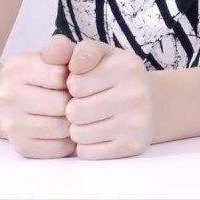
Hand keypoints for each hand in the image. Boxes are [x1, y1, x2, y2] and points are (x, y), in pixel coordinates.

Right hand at [0, 34, 73, 158]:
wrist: (14, 98)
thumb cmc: (44, 73)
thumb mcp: (52, 53)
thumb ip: (62, 47)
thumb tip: (72, 56)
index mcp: (16, 68)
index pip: (61, 76)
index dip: (75, 78)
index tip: (73, 79)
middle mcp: (7, 97)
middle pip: (62, 105)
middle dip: (76, 101)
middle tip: (77, 99)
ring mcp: (11, 124)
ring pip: (62, 129)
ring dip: (75, 122)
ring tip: (73, 113)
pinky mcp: (20, 147)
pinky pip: (59, 149)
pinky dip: (68, 141)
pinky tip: (65, 129)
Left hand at [64, 39, 155, 159]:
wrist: (149, 103)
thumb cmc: (113, 75)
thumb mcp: (95, 54)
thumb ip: (66, 48)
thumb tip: (50, 55)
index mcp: (127, 65)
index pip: (74, 83)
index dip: (73, 85)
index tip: (85, 83)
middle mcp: (136, 94)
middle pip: (74, 111)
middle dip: (73, 108)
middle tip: (87, 103)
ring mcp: (137, 123)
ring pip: (78, 134)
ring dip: (78, 128)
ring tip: (92, 118)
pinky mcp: (132, 146)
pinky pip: (87, 152)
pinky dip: (86, 145)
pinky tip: (99, 132)